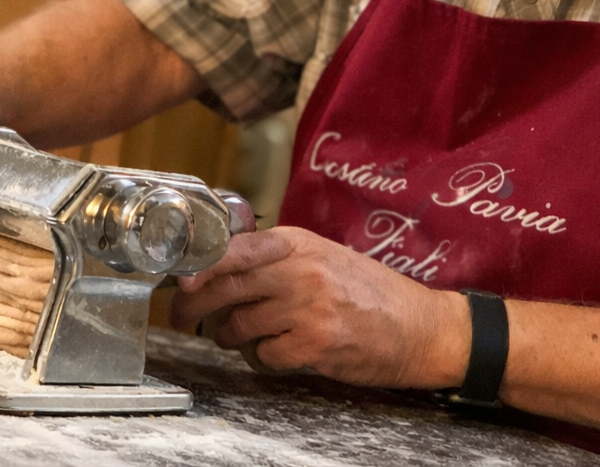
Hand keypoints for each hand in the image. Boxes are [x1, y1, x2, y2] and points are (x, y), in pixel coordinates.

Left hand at [170, 226, 469, 389]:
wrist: (419, 326)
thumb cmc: (369, 291)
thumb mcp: (324, 256)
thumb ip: (278, 256)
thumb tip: (220, 263)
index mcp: (300, 243)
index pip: (235, 249)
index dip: (199, 266)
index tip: (180, 279)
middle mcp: (301, 271)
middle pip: (226, 288)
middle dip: (193, 306)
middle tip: (182, 315)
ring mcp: (308, 309)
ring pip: (238, 326)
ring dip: (229, 335)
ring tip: (238, 335)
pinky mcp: (315, 345)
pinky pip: (264, 356)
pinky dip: (264, 357)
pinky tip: (280, 350)